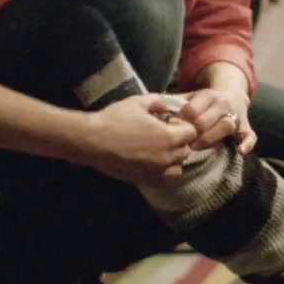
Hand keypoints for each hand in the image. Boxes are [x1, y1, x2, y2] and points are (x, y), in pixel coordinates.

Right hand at [75, 94, 198, 184]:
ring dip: (173, 160)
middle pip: (186, 151)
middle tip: (164, 136)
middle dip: (179, 142)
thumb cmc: (115, 118)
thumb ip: (158, 102)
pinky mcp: (144, 180)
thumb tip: (167, 106)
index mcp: (169, 136)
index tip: (172, 123)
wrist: (92, 141)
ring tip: (159, 152)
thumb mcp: (137, 102)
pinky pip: (162, 180)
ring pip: (177, 168)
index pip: (192, 133)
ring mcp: (156, 171)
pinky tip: (151, 164)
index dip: (183, 126)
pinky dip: (161, 173)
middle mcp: (167, 156)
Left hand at [175, 88, 256, 153]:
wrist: (232, 94)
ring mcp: (236, 114)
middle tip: (183, 143)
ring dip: (210, 139)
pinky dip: (247, 143)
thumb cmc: (204, 102)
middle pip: (205, 121)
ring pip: (226, 126)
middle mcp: (222, 102)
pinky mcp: (246, 126)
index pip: (191, 111)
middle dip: (192, 135)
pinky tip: (241, 151)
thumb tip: (150, 107)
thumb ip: (173, 102)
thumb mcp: (190, 97)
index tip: (173, 131)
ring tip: (198, 147)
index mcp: (207, 94)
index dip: (180, 123)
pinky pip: (250, 135)